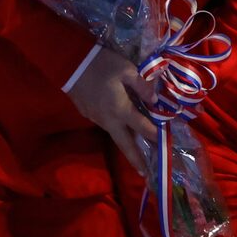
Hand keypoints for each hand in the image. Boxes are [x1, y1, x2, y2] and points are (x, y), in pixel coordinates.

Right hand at [68, 48, 157, 174]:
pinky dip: (117, 130)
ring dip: (127, 145)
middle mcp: (109, 120)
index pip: (143, 127)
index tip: (166, 144)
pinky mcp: (87, 113)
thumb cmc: (101, 64)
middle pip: (125, 144)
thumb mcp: (127, 69)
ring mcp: (96, 118)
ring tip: (138, 152)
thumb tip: (154, 101)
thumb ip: (143, 86)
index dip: (156, 136)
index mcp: (121, 109)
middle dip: (136, 160)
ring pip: (115, 135)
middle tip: (145, 174)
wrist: (70, 62)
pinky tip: (122, 127)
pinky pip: (106, 125)